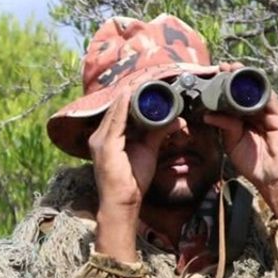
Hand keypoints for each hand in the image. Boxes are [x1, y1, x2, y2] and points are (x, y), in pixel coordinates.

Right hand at [87, 70, 187, 261]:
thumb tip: (177, 119)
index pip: (120, 108)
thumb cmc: (133, 180)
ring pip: (116, 109)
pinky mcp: (105, 145)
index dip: (132, 93)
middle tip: (148, 75)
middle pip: (116, 105)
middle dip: (131, 89)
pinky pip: (115, 120)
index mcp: (108, 135)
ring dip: (128, 94)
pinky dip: (123, 106)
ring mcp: (100, 139)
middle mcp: (100, 135)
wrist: (123, 202)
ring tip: (142, 80)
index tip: (147, 81)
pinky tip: (130, 94)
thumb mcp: (149, 150)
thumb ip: (160, 133)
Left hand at [202, 63, 277, 217]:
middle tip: (222, 66)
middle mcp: (255, 114)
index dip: (224, 88)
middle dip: (233, 78)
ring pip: (256, 92)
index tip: (213, 76)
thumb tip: (209, 113)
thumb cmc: (252, 162)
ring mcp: (268, 114)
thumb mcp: (232, 142)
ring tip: (234, 68)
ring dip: (245, 79)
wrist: (272, 177)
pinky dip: (260, 89)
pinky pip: (269, 100)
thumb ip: (224, 126)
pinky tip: (250, 81)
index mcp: (243, 120)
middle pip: (244, 92)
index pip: (233, 100)